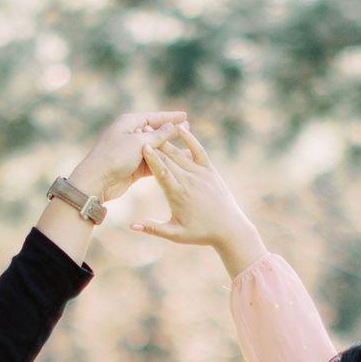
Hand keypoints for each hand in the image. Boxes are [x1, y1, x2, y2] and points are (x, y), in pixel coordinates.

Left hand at [67, 110, 189, 205]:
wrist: (97, 181)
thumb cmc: (114, 157)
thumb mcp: (139, 143)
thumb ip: (158, 136)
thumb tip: (172, 126)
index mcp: (129, 123)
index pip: (154, 117)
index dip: (170, 117)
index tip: (185, 116)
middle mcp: (130, 135)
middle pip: (155, 132)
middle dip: (171, 132)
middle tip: (188, 129)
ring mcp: (132, 152)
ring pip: (154, 149)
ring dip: (169, 149)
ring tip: (186, 149)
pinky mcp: (133, 167)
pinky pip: (152, 162)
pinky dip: (162, 162)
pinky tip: (175, 163)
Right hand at [133, 125, 265, 274]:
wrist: (229, 229)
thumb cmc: (201, 234)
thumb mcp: (175, 234)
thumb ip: (153, 228)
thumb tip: (131, 226)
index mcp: (178, 194)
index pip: (162, 172)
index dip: (151, 158)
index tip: (141, 145)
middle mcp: (189, 180)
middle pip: (168, 159)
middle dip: (155, 144)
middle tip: (141, 129)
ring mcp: (201, 174)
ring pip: (180, 153)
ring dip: (166, 140)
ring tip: (153, 127)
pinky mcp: (210, 171)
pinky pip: (198, 151)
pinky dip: (190, 139)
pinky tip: (180, 127)